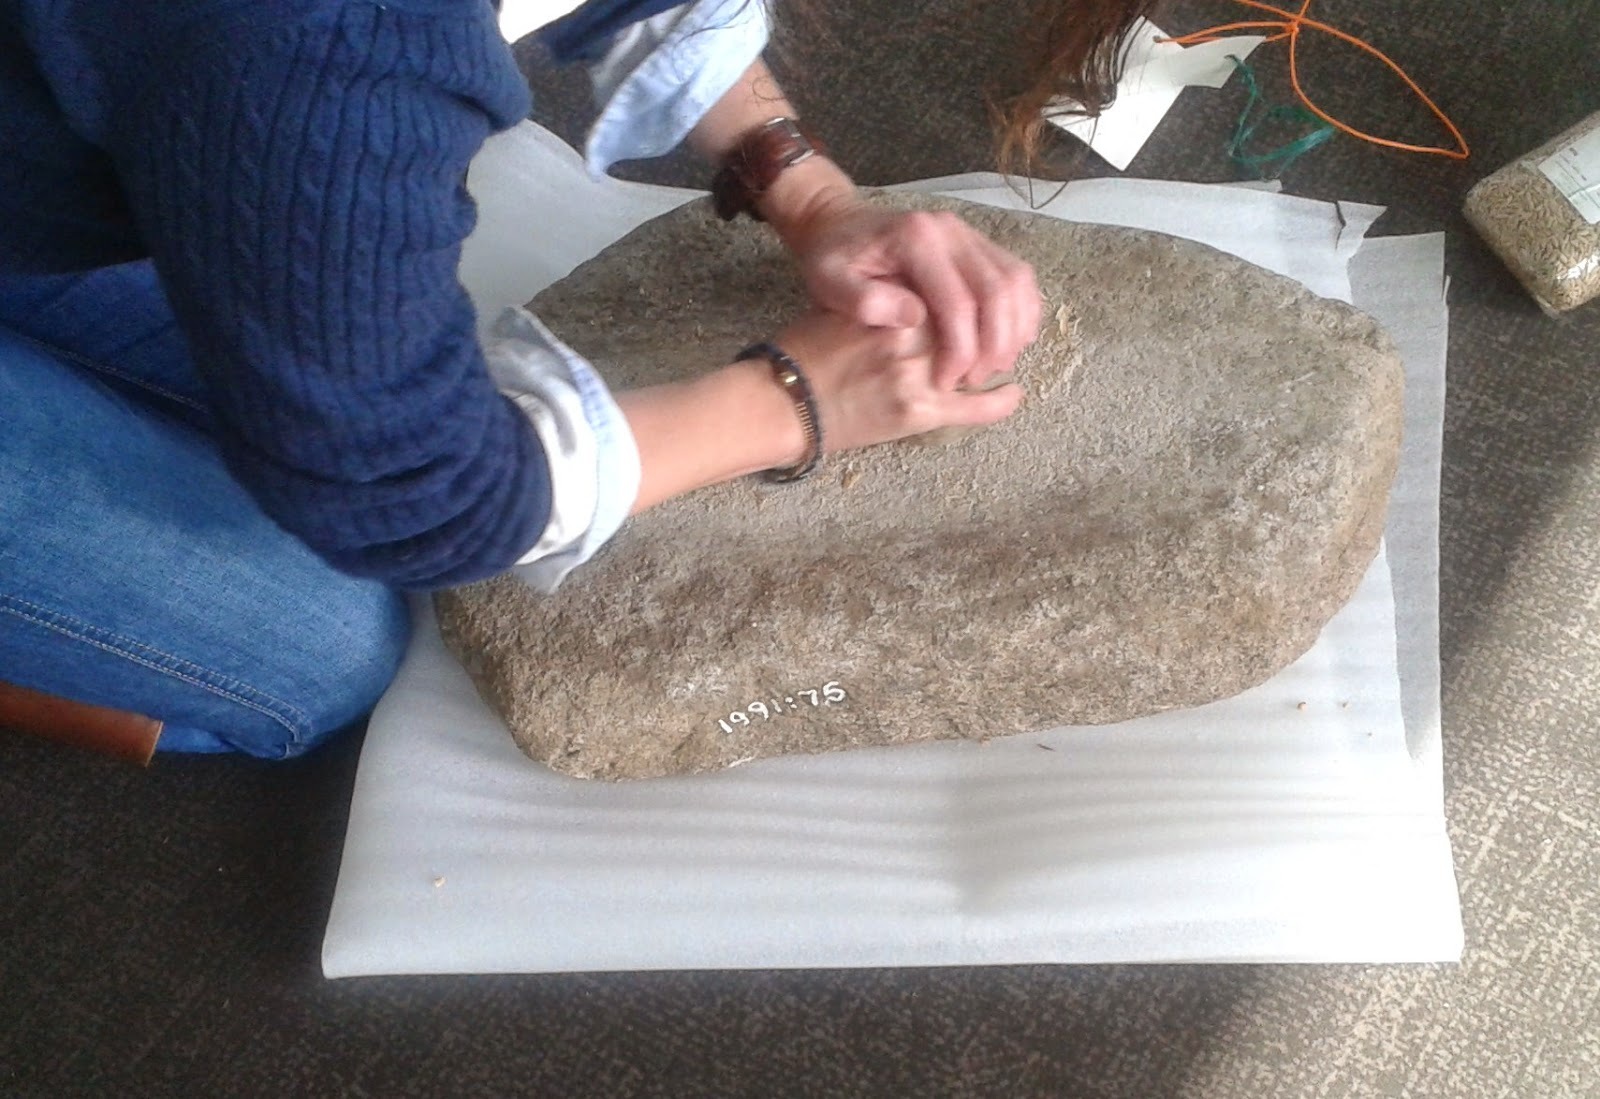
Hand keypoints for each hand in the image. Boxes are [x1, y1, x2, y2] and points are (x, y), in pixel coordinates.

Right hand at [774, 308, 1023, 455]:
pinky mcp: (919, 412)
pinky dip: (999, 402)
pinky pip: (974, 408)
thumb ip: (894, 295)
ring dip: (996, 361)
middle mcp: (913, 336)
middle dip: (992, 331)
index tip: (977, 306)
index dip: (973, 301)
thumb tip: (929, 292)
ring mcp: (919, 375)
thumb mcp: (850, 303)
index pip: (956, 293)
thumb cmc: (809, 350)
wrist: (783, 400)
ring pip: (981, 362)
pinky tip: (1013, 394)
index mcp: (897, 304)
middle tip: (995, 338)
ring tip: (1000, 362)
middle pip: (973, 325)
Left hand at [782, 190, 1042, 392]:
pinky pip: (1016, 276)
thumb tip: (913, 318)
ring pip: (1016, 281)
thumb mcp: (829, 280)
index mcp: (916, 239)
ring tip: (994, 365)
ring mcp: (969, 233)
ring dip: (1014, 329)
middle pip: (998, 291)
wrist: (839, 222)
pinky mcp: (978, 243)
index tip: (948, 382)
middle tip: (975, 379)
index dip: (961, 350)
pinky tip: (1006, 342)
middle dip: (994, 344)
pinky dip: (1020, 311)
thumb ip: (864, 300)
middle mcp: (951, 230)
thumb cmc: (832, 258)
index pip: (958, 302)